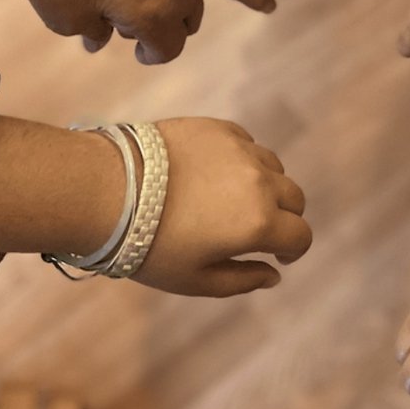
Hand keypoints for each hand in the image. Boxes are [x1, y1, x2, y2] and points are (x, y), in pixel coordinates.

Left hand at [132, 118, 312, 296]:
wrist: (108, 190)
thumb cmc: (149, 245)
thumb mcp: (196, 280)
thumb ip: (242, 280)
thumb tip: (273, 275)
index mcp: (259, 223)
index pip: (301, 235)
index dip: (294, 251)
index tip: (277, 257)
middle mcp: (259, 182)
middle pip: (295, 198)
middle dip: (285, 218)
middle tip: (257, 230)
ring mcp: (240, 150)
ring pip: (274, 168)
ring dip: (267, 186)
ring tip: (235, 200)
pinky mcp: (219, 128)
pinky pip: (248, 144)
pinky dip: (244, 161)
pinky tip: (217, 174)